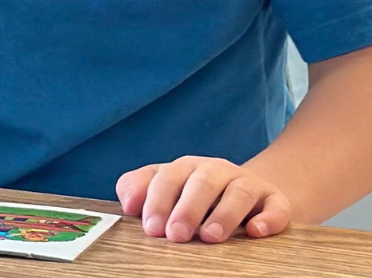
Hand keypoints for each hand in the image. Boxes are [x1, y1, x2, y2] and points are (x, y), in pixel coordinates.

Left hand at [116, 157, 292, 242]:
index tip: (150, 227)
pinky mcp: (275, 199)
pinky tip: (256, 231)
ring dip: (224, 214)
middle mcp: (216, 170)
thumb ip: (138, 189)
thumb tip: (128, 204)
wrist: (249, 194)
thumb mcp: (165, 190)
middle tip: (175, 235)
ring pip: (238, 192)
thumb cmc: (196, 197)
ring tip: (210, 236)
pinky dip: (268, 218)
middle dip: (187, 209)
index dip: (156, 201)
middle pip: (201, 182)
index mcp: (185, 168)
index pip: (166, 177)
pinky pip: (276, 206)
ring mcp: (247, 183)